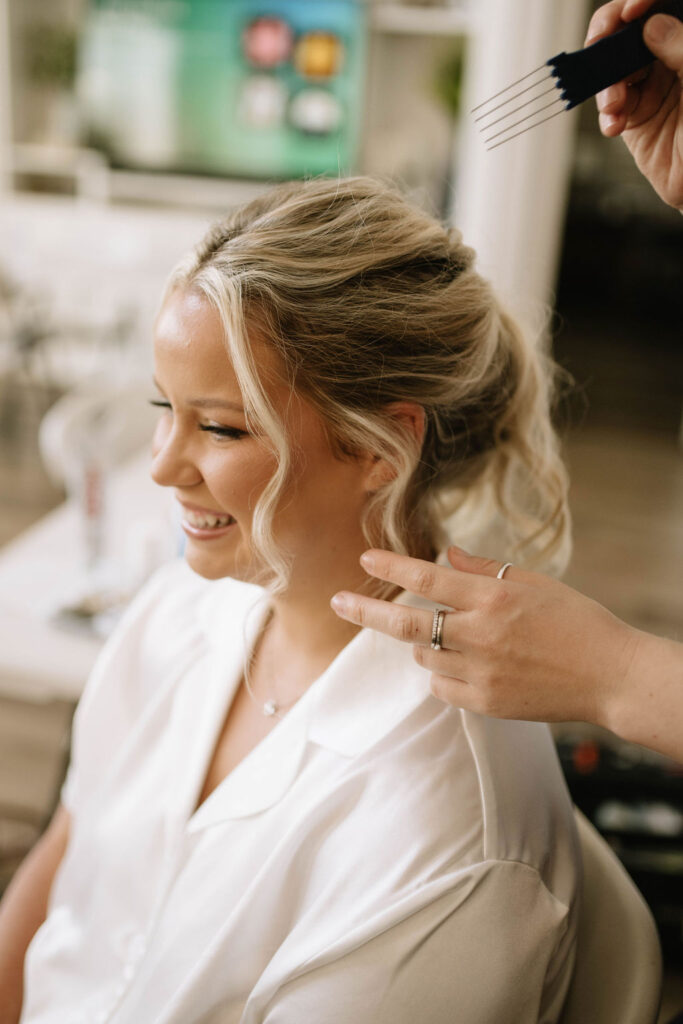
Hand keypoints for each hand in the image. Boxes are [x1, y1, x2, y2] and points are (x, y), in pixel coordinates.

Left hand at [331, 547, 639, 728]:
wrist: (610, 676)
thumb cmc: (577, 622)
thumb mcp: (535, 584)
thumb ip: (486, 571)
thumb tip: (448, 556)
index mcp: (494, 598)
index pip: (428, 579)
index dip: (392, 566)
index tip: (365, 558)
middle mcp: (481, 635)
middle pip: (407, 623)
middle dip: (367, 610)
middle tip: (338, 601)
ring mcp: (481, 672)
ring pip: (423, 656)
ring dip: (422, 643)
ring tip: (452, 636)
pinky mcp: (485, 703)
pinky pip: (442, 686)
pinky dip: (442, 672)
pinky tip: (466, 664)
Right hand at [586, 0, 682, 209]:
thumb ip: (681, 48)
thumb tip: (651, 25)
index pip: (665, 6)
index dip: (640, 1)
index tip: (630, 11)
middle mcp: (671, 59)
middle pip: (630, 31)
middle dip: (610, 37)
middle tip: (599, 45)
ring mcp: (652, 87)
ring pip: (614, 68)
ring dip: (606, 84)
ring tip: (614, 106)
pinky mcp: (635, 117)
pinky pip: (610, 107)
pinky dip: (606, 114)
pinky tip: (614, 125)